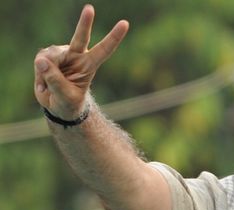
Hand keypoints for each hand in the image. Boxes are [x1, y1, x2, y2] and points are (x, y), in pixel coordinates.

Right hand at [34, 4, 128, 118]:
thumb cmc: (68, 103)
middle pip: (81, 37)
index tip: (125, 23)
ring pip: (51, 57)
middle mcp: (77, 55)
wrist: (58, 106)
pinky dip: (40, 75)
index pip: (104, 50)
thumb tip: (41, 61)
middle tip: (90, 8)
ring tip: (50, 86)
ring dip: (46, 73)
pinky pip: (40, 61)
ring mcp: (63, 54)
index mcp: (90, 65)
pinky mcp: (48, 55)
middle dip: (84, 23)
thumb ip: (55, 81)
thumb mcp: (65, 97)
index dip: (114, 37)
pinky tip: (44, 83)